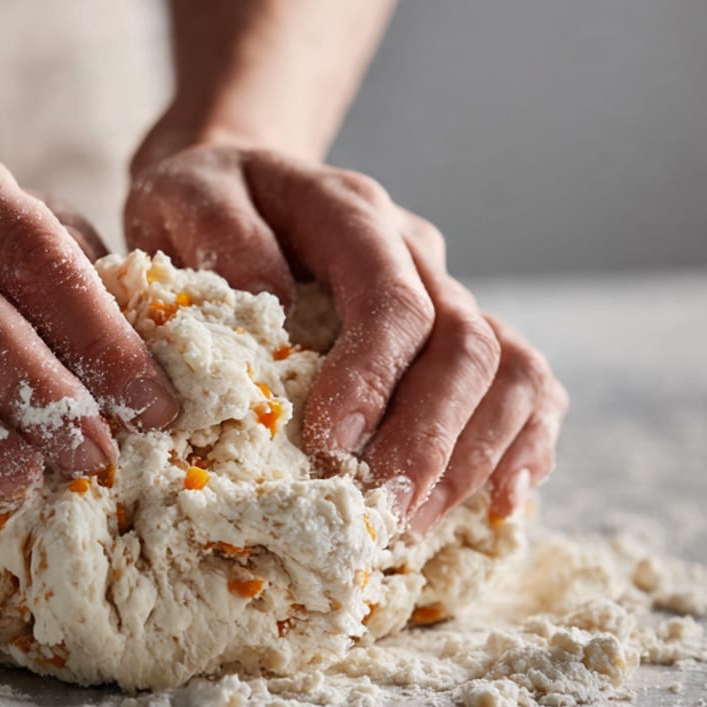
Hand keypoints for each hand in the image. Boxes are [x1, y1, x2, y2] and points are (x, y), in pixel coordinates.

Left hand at [126, 143, 566, 530]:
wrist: (232, 179)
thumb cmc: (200, 202)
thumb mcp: (181, 196)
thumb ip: (220, 233)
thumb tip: (274, 302)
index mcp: (350, 214)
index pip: (391, 300)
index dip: (374, 379)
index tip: (330, 447)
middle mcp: (412, 250)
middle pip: (465, 344)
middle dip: (430, 439)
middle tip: (381, 514)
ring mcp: (444, 289)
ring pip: (511, 369)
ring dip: (474, 456)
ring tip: (414, 527)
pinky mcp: (454, 330)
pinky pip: (525, 385)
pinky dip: (523, 445)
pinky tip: (498, 504)